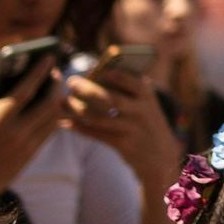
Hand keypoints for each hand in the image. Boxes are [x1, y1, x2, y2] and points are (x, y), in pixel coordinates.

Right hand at [0, 58, 71, 198]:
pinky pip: (49, 131)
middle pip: (48, 102)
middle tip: (54, 72)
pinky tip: (50, 108)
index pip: (26, 90)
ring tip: (54, 87)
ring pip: (53, 117)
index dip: (40, 72)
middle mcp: (17, 132)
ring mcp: (26, 145)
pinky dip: (54, 116)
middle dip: (55, 84)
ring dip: (57, 99)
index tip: (49, 57)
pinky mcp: (30, 155)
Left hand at [71, 63, 183, 183]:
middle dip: (86, 89)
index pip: (125, 78)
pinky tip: (66, 123)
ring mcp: (132, 128)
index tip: (88, 68)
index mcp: (147, 94)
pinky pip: (97, 134)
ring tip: (62, 102)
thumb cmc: (146, 121)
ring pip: (98, 117)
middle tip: (71, 82)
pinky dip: (80, 128)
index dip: (105, 72)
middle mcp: (141, 110)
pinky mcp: (124, 144)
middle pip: (108, 97)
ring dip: (77, 109)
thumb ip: (126, 89)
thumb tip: (92, 77)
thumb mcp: (146, 102)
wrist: (161, 155)